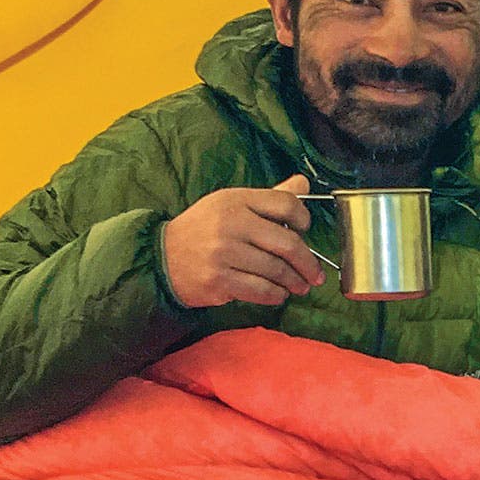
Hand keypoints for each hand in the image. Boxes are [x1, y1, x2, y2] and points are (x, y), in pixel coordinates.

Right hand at [161, 173, 323, 309]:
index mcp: (236, 200)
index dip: (304, 218)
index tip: (306, 231)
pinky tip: (278, 294)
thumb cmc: (204, 230)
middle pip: (287, 243)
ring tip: (299, 286)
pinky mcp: (220, 280)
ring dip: (294, 282)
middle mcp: (231, 224)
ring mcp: (224, 254)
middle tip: (315, 274)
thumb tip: (303, 184)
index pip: (285, 204)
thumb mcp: (231, 204)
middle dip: (307, 262)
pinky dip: (276, 295)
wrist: (164, 258)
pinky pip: (261, 290)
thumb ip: (269, 197)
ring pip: (276, 270)